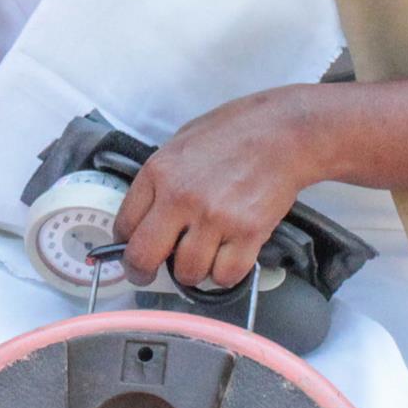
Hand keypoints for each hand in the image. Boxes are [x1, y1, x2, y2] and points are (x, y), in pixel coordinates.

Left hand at [110, 90, 315, 291]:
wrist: (283, 133)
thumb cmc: (234, 132)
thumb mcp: (180, 143)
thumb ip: (160, 179)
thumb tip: (145, 214)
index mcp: (159, 172)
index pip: (124, 224)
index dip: (124, 244)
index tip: (131, 250)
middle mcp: (181, 197)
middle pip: (144, 256)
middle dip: (142, 272)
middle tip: (148, 274)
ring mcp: (215, 217)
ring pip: (187, 272)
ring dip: (192, 271)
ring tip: (201, 255)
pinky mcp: (248, 233)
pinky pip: (225, 275)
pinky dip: (224, 274)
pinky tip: (227, 256)